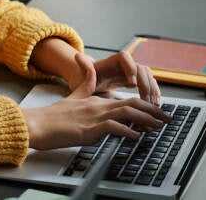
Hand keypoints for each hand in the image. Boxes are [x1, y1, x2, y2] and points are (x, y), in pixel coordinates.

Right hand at [23, 57, 169, 149]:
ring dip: (145, 120)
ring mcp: (93, 116)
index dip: (145, 105)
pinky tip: (135, 137)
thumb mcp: (73, 97)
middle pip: (131, 104)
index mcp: (95, 100)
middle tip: (168, 119)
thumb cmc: (53, 117)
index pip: (126, 100)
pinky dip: (126, 131)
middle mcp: (97, 106)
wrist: (38, 124)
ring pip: (126, 112)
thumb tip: (93, 69)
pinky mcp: (88, 128)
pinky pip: (112, 127)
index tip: (157, 113)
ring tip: (158, 127)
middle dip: (153, 112)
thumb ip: (85, 84)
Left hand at [65, 52, 159, 104]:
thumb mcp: (82, 75)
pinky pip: (149, 84)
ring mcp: (131, 72)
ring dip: (152, 90)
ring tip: (153, 105)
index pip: (124, 57)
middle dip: (145, 84)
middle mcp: (123, 64)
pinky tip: (155, 104)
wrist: (88, 82)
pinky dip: (153, 93)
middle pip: (140, 68)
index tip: (132, 83)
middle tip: (146, 100)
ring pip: (148, 76)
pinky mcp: (135, 80)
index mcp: (110, 61)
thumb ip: (83, 68)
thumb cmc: (84, 79)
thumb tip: (77, 56)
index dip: (130, 69)